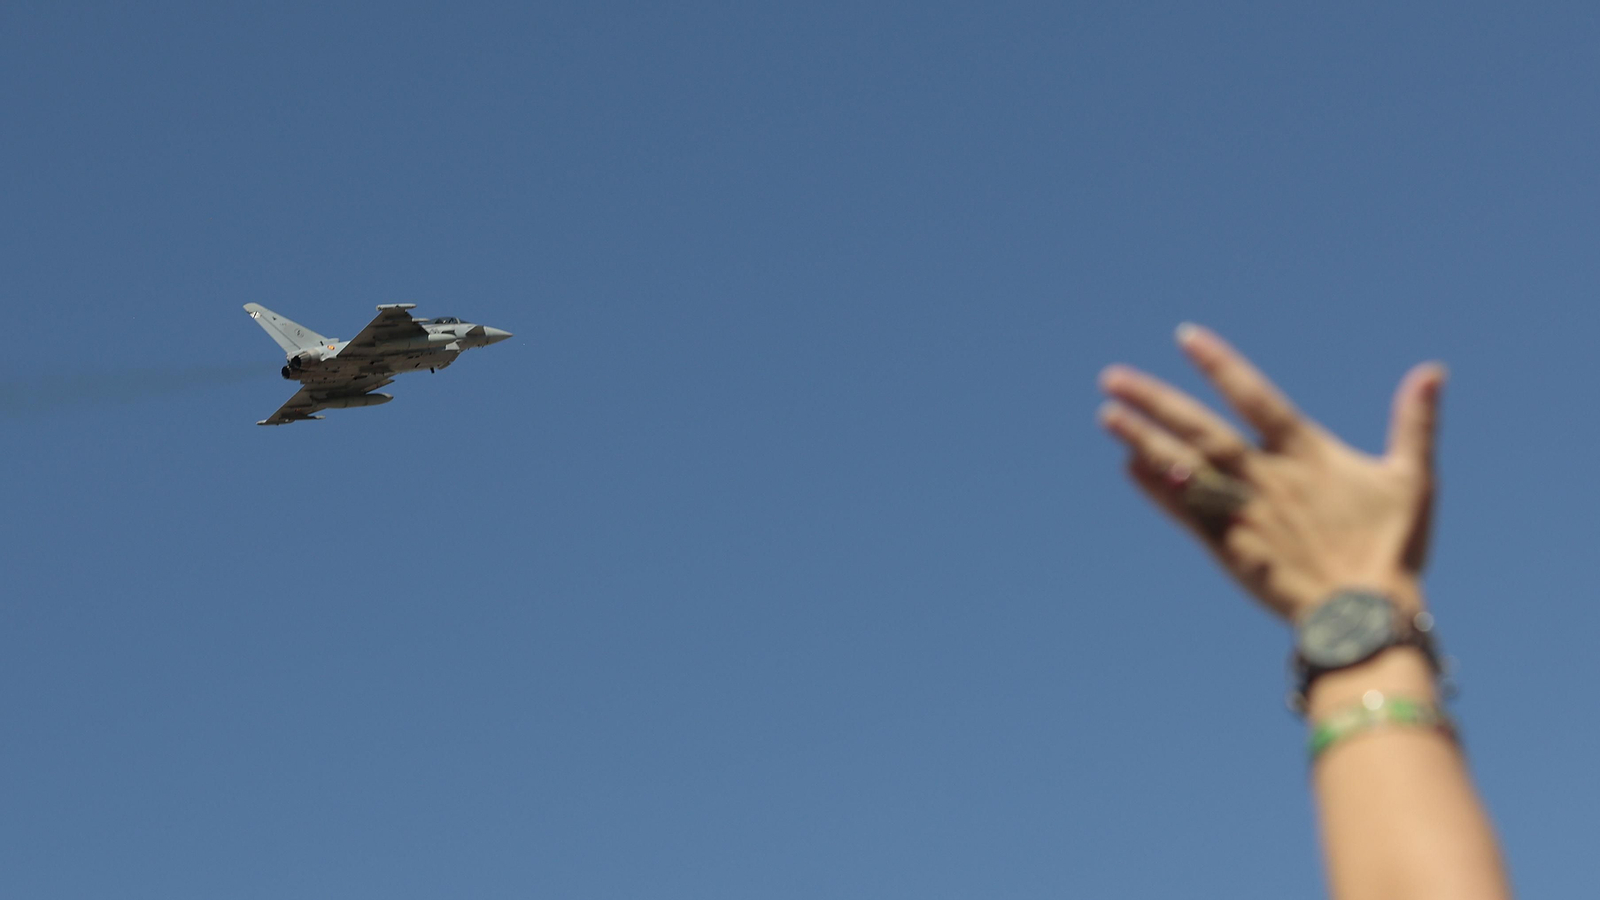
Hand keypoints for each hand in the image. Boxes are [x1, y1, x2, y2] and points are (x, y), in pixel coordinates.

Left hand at [1097, 324, 1445, 621]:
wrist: (1365, 618)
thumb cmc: (1393, 549)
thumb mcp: (1412, 480)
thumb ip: (1415, 423)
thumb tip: (1433, 370)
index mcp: (1305, 454)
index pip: (1254, 396)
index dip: (1219, 364)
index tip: (1184, 337)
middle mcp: (1266, 477)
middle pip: (1201, 428)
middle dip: (1155, 400)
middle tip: (1111, 376)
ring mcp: (1243, 512)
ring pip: (1184, 467)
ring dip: (1142, 439)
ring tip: (1106, 414)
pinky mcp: (1228, 547)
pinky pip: (1184, 512)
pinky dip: (1156, 489)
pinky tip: (1128, 467)